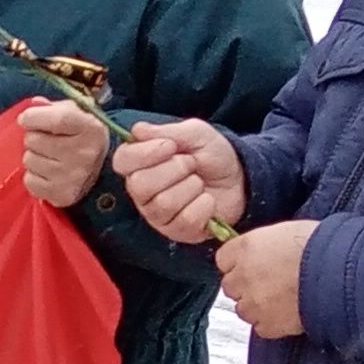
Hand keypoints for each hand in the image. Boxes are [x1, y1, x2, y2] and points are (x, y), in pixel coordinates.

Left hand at [16, 98, 108, 209]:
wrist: (98, 168)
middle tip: (47, 141)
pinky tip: (48, 173)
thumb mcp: (74, 113)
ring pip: (28, 160)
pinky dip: (34, 176)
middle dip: (34, 137)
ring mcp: (73, 176)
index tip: (26, 119)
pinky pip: (29, 181)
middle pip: (33, 140)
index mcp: (91, 128)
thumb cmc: (80, 135)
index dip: (34, 117)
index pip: (56, 119)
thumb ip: (53, 107)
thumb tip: (35, 104)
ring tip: (49, 157)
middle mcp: (84, 153)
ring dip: (34, 157)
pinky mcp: (62, 195)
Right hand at [115, 119, 246, 243]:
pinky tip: (206, 200)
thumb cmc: (213, 155)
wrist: (240, 179)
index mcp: (140, 163)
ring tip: (200, 182)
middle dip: (174, 170)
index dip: (145, 153)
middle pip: (140, 185)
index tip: (171, 146)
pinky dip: (203, 205)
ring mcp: (157, 215)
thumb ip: (167, 131)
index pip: (123, 161)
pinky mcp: (176, 232)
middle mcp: (142, 191)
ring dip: (191, 187)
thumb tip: (137, 131)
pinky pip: (185, 220)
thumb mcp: (195, 133)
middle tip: (191, 165)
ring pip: (163, 203)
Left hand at [216, 220, 315, 338]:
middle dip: (247, 286)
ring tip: (283, 298)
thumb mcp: (288, 232)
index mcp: (246, 247)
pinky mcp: (267, 324)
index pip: (224, 259)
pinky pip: (261, 326)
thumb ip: (266, 244)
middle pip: (231, 286)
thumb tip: (264, 251)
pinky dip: (272, 323)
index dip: (240, 263)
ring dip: (258, 305)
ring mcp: (253, 302)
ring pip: (243, 309)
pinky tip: (289, 312)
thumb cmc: (323, 246)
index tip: (252, 264)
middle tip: (271, 282)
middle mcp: (243, 275)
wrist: (342, 273)